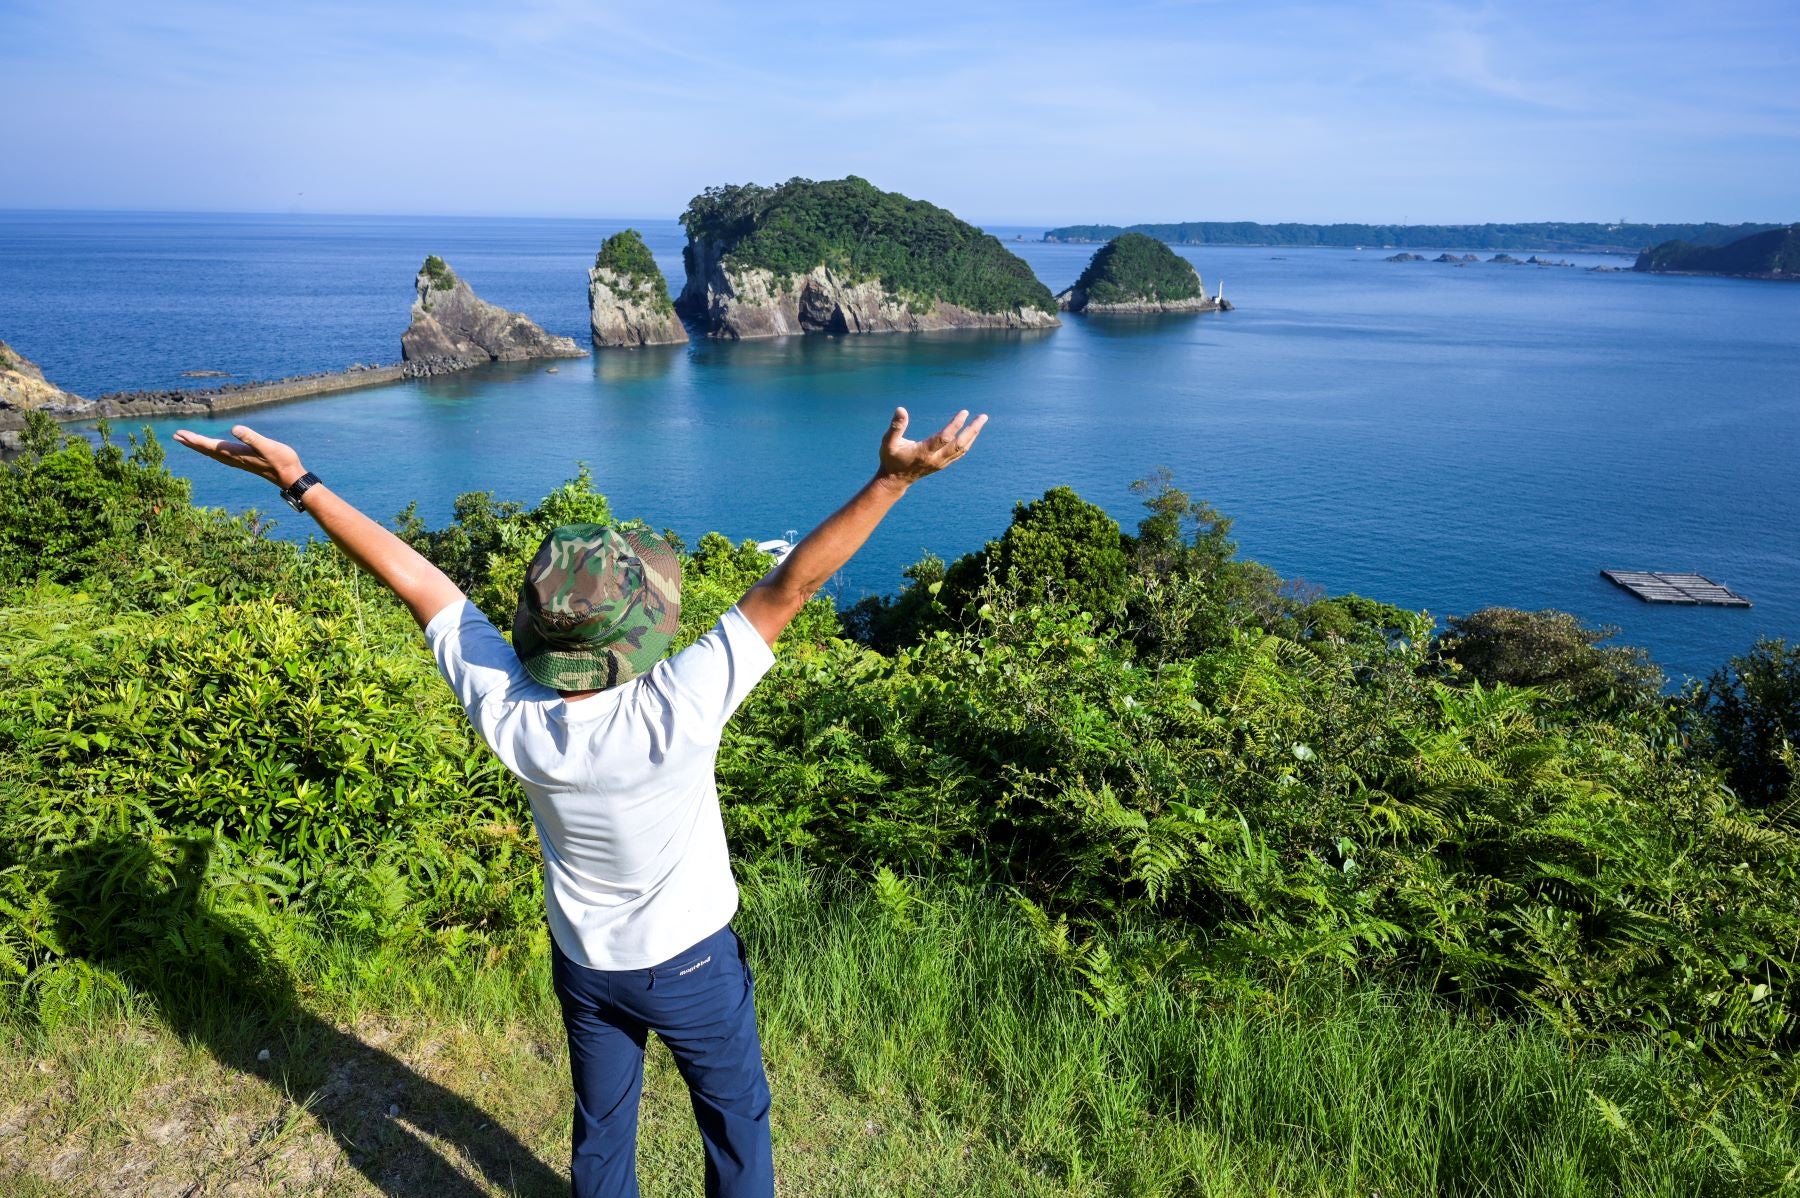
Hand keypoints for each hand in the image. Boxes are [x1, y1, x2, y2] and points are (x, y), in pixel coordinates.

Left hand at [172, 425, 307, 487]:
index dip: (195, 439)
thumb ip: (251, 437)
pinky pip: (221, 455)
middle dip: (192, 442)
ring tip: (188, 441)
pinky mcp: (243, 461)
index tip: (180, 433)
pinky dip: (212, 450)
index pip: (210, 446)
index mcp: (236, 453)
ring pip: (213, 453)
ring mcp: (238, 461)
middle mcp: (234, 458)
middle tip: (176, 435)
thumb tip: (234, 428)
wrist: (290, 476)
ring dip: (200, 447)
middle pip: (207, 450)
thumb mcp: (268, 446)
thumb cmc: (281, 460)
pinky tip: (212, 449)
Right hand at [877, 407, 987, 486]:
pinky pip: (959, 452)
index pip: (944, 438)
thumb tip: (901, 409)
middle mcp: (935, 459)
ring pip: (962, 449)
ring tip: (981, 420)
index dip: (955, 425)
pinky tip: (972, 432)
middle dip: (972, 430)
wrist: (895, 480)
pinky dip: (968, 441)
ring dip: (973, 435)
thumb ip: (895, 427)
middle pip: (960, 444)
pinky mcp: (942, 464)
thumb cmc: (891, 459)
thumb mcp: (888, 443)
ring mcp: (941, 463)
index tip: (964, 412)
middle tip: (984, 416)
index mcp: (924, 453)